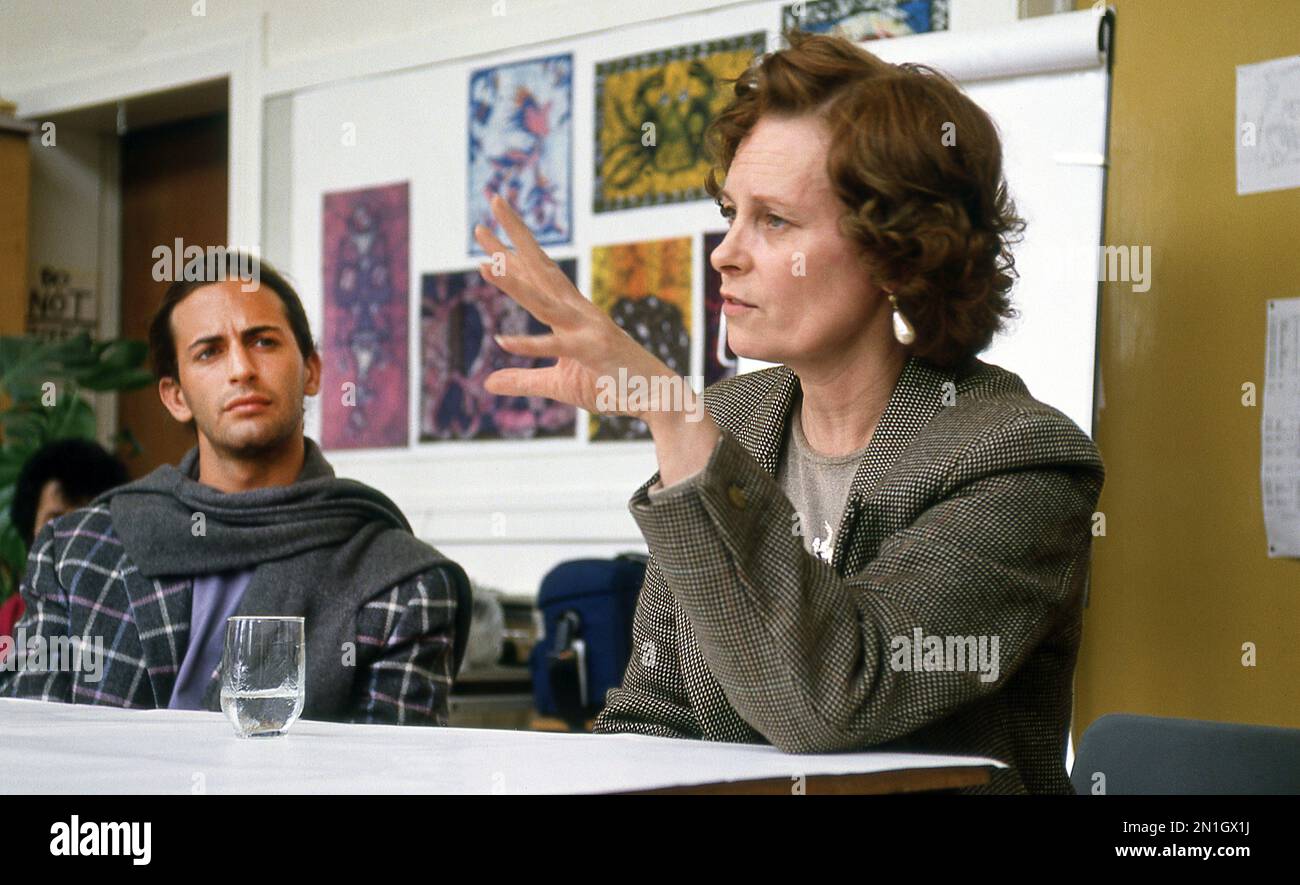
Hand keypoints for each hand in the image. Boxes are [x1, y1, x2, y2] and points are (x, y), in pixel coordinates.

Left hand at [474, 193, 720, 486]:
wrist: (657, 397)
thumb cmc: (614, 385)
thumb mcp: (560, 384)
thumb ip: (523, 381)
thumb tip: (487, 384)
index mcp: (571, 312)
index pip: (536, 274)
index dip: (510, 252)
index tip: (483, 230)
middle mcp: (578, 311)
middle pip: (540, 268)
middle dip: (515, 235)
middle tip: (494, 199)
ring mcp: (586, 328)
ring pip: (542, 301)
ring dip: (513, 282)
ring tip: (483, 263)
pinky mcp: (591, 351)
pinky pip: (555, 346)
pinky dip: (529, 344)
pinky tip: (502, 341)